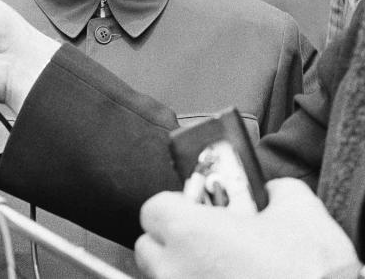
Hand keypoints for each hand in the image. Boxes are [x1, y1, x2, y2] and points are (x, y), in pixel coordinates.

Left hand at [136, 178, 358, 278]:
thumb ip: (277, 190)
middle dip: (172, 242)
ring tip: (219, 268)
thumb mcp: (301, 212)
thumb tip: (272, 191)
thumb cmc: (310, 273)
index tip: (196, 208)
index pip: (153, 209)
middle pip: (150, 248)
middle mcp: (175, 270)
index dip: (175, 205)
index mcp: (188, 232)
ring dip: (183, 270)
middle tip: (205, 240)